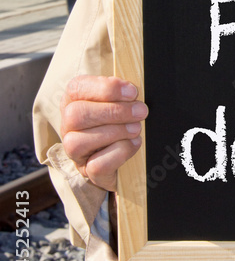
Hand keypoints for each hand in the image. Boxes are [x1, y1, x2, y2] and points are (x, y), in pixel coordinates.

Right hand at [60, 76, 147, 192]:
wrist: (128, 159)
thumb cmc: (122, 122)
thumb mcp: (121, 103)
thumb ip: (122, 95)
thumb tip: (132, 92)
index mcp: (73, 102)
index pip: (76, 88)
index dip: (105, 88)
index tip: (132, 92)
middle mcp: (68, 127)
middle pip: (75, 115)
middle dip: (113, 111)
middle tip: (140, 111)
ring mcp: (74, 152)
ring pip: (78, 142)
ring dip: (114, 132)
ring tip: (136, 129)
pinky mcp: (88, 172)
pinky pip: (96, 166)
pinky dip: (119, 152)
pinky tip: (133, 144)